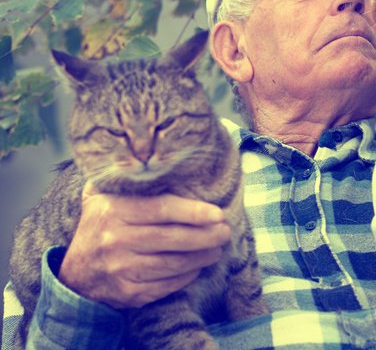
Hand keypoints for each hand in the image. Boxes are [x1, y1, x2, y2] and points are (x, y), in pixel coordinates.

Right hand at [58, 182, 230, 308]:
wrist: (75, 273)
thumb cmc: (100, 226)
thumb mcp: (103, 197)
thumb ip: (127, 179)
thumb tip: (162, 156)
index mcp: (113, 210)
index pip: (162, 208)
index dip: (193, 211)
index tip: (218, 213)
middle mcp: (115, 240)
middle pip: (173, 238)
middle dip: (206, 236)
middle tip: (225, 231)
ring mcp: (121, 269)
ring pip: (174, 263)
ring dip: (202, 256)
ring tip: (217, 248)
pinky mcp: (128, 293)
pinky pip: (167, 284)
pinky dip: (187, 276)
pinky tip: (198, 267)